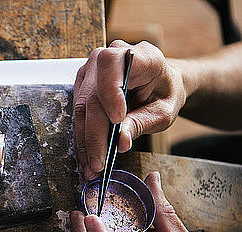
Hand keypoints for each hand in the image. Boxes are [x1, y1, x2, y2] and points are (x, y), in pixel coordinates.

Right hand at [73, 41, 185, 178]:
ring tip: (91, 166)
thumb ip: (143, 123)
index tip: (117, 120)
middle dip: (94, 133)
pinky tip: (88, 155)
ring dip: (84, 139)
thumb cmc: (165, 94)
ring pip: (80, 106)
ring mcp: (93, 69)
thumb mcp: (164, 112)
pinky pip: (77, 111)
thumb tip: (120, 143)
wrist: (159, 84)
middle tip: (99, 163)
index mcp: (140, 56)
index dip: (109, 91)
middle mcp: (110, 56)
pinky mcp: (83, 83)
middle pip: (92, 95)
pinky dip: (82, 136)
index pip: (112, 64)